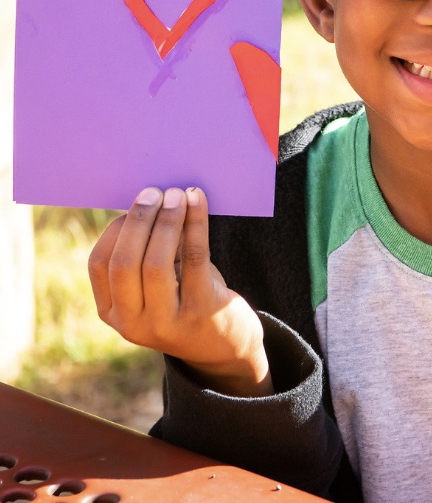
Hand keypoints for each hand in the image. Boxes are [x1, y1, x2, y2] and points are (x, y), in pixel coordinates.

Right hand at [88, 186, 272, 396]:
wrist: (225, 345)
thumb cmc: (187, 299)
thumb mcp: (156, 285)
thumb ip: (146, 252)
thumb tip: (147, 198)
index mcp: (113, 313)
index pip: (99, 264)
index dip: (117, 228)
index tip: (137, 203)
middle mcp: (133, 324)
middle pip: (125, 262)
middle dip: (139, 220)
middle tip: (155, 192)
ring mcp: (166, 322)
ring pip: (156, 263)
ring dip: (167, 220)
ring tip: (178, 194)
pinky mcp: (202, 311)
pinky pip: (195, 258)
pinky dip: (195, 223)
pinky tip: (197, 201)